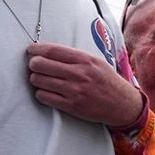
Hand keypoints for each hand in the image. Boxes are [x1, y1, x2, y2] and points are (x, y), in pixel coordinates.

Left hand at [27, 42, 142, 126]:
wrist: (123, 104)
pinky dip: (41, 93)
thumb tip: (48, 52)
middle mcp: (79, 74)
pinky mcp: (71, 105)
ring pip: (38, 80)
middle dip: (33, 64)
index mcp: (85, 60)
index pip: (52, 50)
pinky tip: (48, 91)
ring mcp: (74, 90)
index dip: (36, 49)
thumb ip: (75, 57)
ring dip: (36, 79)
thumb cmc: (107, 81)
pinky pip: (43, 96)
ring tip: (42, 79)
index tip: (31, 50)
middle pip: (40, 64)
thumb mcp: (96, 62)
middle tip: (36, 66)